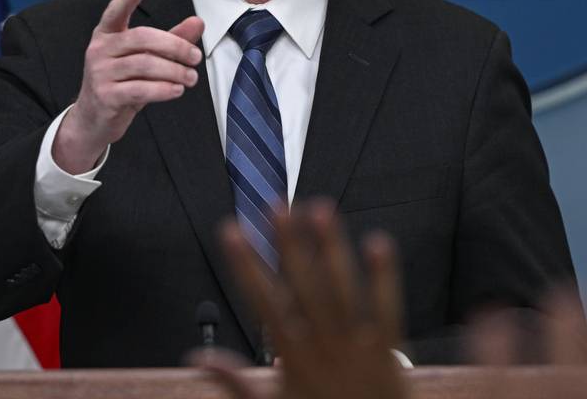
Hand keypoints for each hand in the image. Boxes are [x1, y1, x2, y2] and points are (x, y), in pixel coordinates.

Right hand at [53, 0, 203, 172]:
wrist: (95, 119)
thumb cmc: (123, 83)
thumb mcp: (145, 59)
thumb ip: (171, 40)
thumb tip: (198, 22)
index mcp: (106, 35)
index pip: (114, 13)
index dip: (126, 0)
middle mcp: (99, 50)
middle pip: (142, 38)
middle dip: (175, 46)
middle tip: (195, 57)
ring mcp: (100, 73)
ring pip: (144, 65)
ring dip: (174, 71)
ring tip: (191, 77)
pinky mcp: (105, 96)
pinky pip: (140, 90)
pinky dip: (163, 89)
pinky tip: (177, 90)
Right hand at [198, 201, 409, 398]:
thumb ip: (234, 381)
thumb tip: (197, 359)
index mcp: (292, 360)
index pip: (262, 302)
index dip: (246, 265)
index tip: (232, 232)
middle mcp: (323, 349)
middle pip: (304, 286)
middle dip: (289, 243)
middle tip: (278, 205)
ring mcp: (358, 349)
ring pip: (343, 289)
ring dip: (331, 247)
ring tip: (320, 209)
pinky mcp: (389, 352)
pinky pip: (388, 308)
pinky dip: (384, 276)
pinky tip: (377, 241)